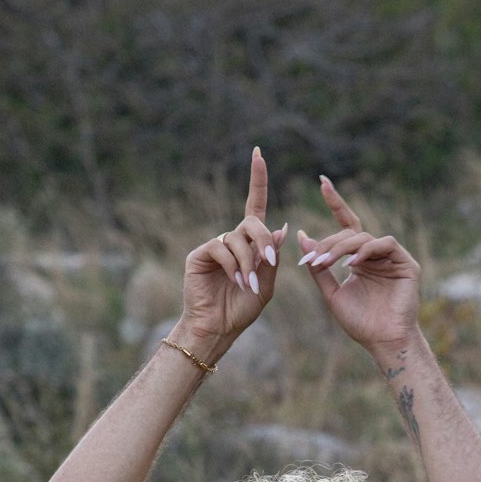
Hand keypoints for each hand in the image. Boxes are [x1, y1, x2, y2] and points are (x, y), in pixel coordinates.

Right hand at [178, 148, 286, 352]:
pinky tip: (234, 280)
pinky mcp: (198, 254)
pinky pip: (221, 247)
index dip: (257, 180)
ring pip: (238, 238)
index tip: (259, 154)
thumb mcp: (266, 284)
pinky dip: (233, 264)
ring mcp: (214, 247)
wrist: (218, 328)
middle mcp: (231, 241)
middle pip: (252, 222)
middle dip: (264, 240)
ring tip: (246, 284)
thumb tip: (281, 226)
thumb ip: (272, 258)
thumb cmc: (242, 309)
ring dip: (248, 262)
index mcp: (250, 245)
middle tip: (268, 261)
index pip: (255, 206)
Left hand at [298, 177, 419, 351]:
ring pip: (364, 238)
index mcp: (359, 259)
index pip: (346, 225)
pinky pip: (385, 244)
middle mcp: (376, 254)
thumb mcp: (331, 293)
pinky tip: (352, 265)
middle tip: (312, 258)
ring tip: (325, 263)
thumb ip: (319, 266)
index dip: (335, 202)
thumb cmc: (360, 322)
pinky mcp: (407, 263)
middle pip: (350, 233)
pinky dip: (366, 251)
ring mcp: (392, 258)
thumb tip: (302, 235)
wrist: (383, 342)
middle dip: (328, 243)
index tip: (322, 181)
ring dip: (341, 248)